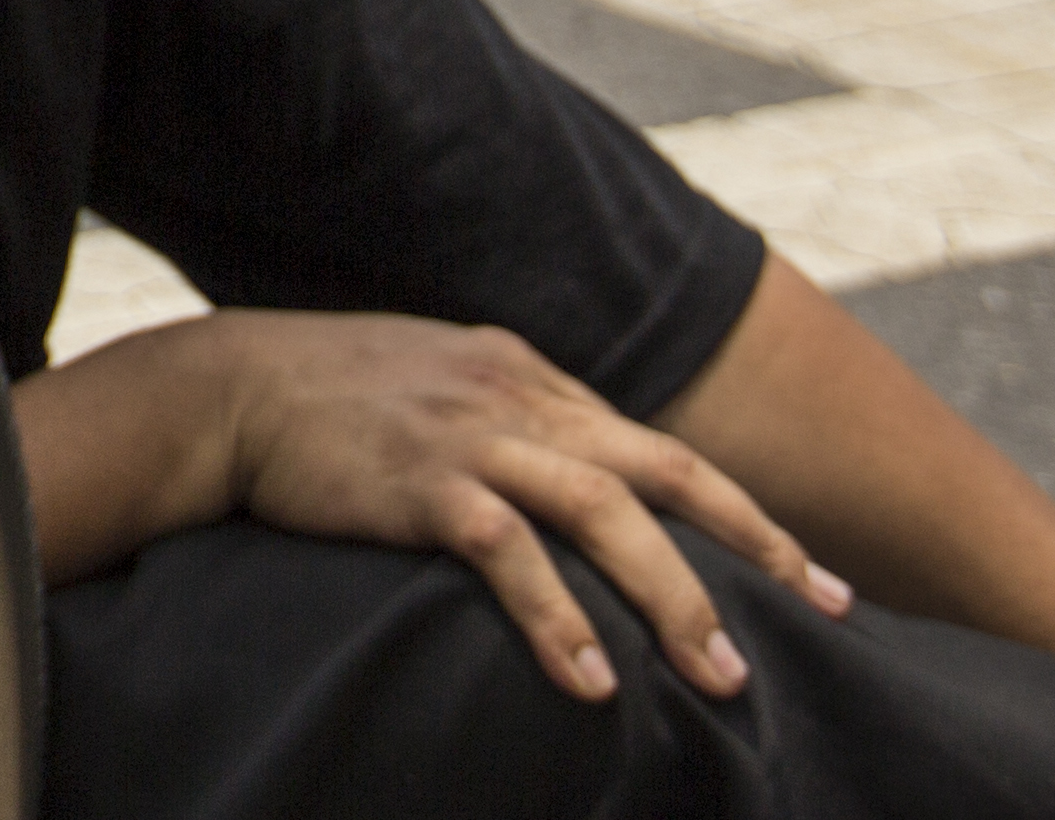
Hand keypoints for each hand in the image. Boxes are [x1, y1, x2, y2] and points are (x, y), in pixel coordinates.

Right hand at [199, 311, 849, 704]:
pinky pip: (510, 555)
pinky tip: (594, 680)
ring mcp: (472, 437)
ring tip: (724, 675)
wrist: (226, 391)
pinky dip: (560, 619)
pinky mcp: (421, 485)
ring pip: (608, 512)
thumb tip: (572, 479)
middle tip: (828, 608)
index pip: (657, 445)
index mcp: (528, 374)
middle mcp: (517, 397)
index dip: (742, 510)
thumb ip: (508, 419)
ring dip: (676, 598)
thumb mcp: (438, 386)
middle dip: (757, 542)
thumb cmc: (327, 400)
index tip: (810, 572)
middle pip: (666, 469)